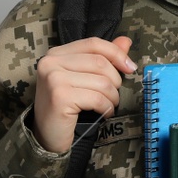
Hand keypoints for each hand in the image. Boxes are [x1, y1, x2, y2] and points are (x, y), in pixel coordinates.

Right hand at [31, 34, 134, 153]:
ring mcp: (54, 79)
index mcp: (56, 54)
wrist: (46, 136)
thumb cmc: (66, 107)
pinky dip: (106, 107)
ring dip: (112, 96)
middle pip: (100, 62)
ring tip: (108, 105)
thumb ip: (103, 58)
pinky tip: (104, 113)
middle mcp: (51, 62)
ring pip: (101, 82)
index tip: (130, 67)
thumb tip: (125, 41)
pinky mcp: (60, 97)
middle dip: (115, 80)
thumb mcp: (83, 79)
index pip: (93, 44)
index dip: (116, 53)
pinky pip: (97, 98)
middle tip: (113, 95)